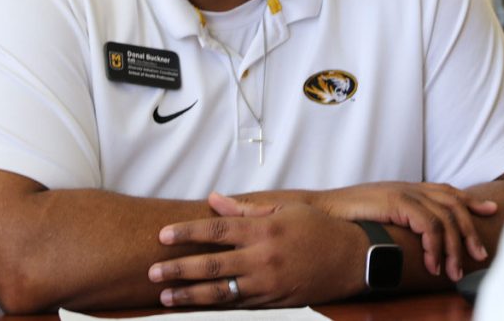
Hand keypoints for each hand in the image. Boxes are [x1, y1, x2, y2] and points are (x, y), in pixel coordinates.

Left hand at [148, 194, 365, 307]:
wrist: (352, 259)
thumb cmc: (318, 229)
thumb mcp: (286, 210)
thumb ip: (246, 208)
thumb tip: (214, 199)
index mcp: (263, 229)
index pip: (217, 228)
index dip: (187, 232)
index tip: (162, 235)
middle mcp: (262, 257)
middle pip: (211, 263)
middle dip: (178, 268)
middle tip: (152, 272)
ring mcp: (267, 282)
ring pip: (220, 291)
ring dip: (189, 294)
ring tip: (165, 296)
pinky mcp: (273, 300)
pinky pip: (238, 303)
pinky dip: (215, 304)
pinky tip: (196, 303)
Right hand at [310, 181, 496, 281]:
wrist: (321, 209)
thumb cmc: (346, 216)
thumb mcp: (380, 214)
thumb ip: (399, 218)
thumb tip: (415, 236)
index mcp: (407, 188)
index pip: (447, 191)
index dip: (470, 200)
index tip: (490, 210)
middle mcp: (410, 187)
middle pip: (453, 203)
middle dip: (470, 230)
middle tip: (480, 254)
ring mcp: (404, 192)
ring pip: (445, 217)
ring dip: (454, 247)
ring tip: (454, 271)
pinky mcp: (397, 202)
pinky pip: (428, 225)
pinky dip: (435, 246)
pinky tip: (433, 263)